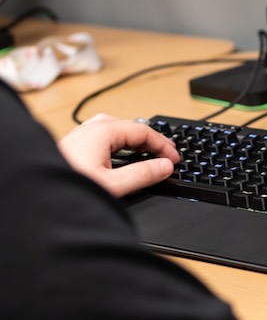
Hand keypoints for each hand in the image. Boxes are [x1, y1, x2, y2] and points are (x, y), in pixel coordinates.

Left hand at [58, 113, 178, 196]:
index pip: (143, 131)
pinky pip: (104, 136)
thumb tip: (165, 166)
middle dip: (151, 141)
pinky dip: (121, 144)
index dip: (163, 144)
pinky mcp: (75, 144)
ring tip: (147, 152)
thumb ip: (143, 174)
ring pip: (116, 130)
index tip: (175, 158)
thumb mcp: (113, 185)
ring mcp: (81, 135)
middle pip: (130, 127)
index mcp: (103, 132)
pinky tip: (121, 155)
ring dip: (135, 141)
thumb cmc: (68, 187)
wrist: (37, 192)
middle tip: (166, 155)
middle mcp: (91, 128)